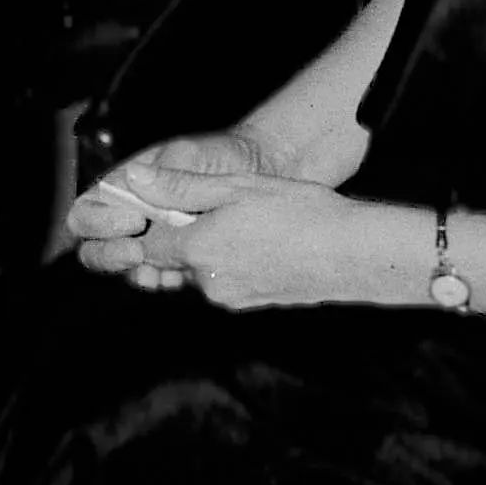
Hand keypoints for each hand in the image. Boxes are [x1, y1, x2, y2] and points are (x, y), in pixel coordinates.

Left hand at [79, 153, 402, 309]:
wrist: (351, 253)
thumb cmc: (299, 212)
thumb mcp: (236, 187)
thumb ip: (180, 186)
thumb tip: (133, 179)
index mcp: (197, 249)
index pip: (148, 243)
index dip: (154, 221)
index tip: (171, 202)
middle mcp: (207, 282)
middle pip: (174, 257)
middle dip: (185, 232)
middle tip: (221, 204)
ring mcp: (229, 298)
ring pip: (201, 269)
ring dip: (211, 246)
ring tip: (249, 219)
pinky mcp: (250, 304)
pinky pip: (225, 280)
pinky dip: (233, 261)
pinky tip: (262, 240)